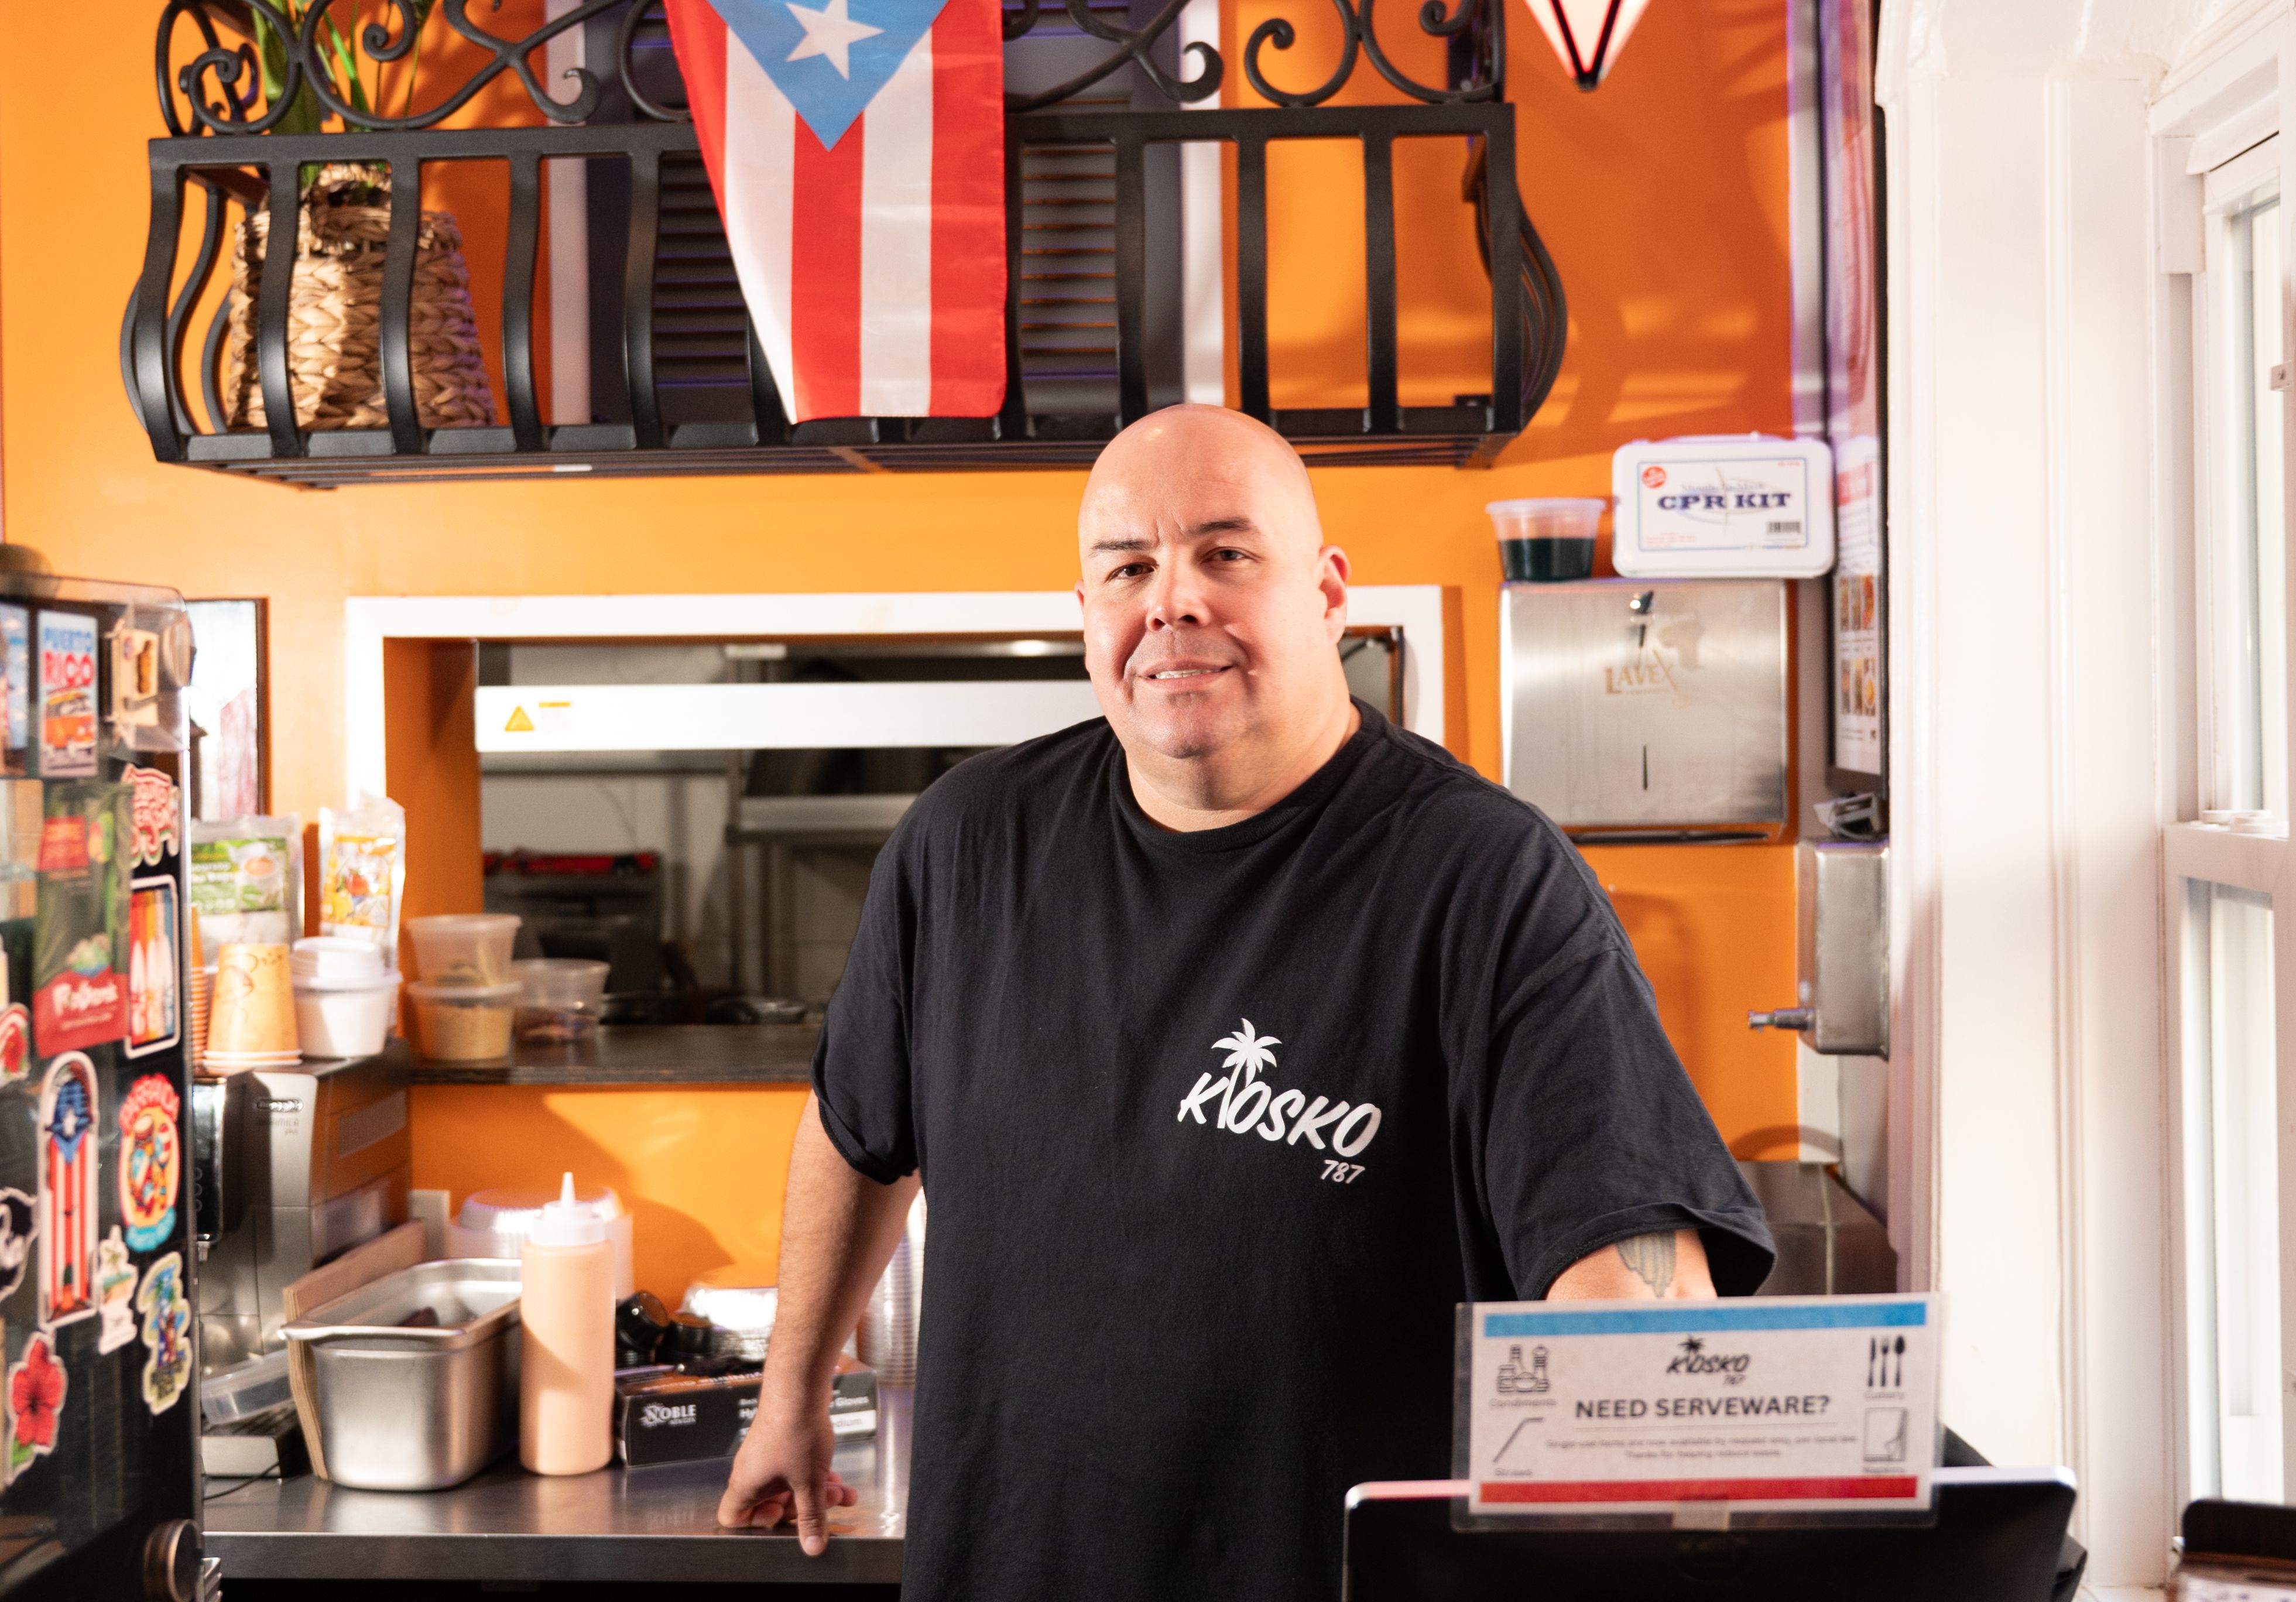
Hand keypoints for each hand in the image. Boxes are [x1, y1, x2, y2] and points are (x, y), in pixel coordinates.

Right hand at [716, 1388, 859, 1550]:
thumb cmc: (796, 1431)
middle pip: (770, 1502)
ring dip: (816, 1490)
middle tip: (827, 1502)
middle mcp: (751, 1469)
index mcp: (746, 1484)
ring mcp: (766, 1454)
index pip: (732, 1516)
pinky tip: (837, 1474)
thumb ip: (810, 1517)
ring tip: (842, 1491)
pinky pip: (795, 1466)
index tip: (782, 1516)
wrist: (800, 1387)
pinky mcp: (781, 1440)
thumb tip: (812, 1546)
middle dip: (803, 1505)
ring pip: (788, 1483)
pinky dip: (815, 1472)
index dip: (756, 1523)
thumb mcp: (809, 1482)